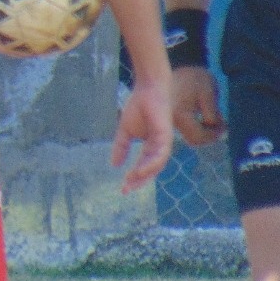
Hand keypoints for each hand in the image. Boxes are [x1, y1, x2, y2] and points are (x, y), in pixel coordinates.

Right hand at [111, 78, 173, 193]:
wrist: (148, 90)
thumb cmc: (138, 106)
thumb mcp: (125, 131)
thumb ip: (121, 147)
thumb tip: (113, 164)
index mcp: (150, 147)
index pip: (143, 167)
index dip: (134, 178)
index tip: (122, 189)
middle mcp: (159, 148)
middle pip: (151, 170)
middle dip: (139, 181)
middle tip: (126, 190)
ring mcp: (164, 143)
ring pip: (156, 165)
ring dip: (144, 175)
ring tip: (130, 180)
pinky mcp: (166, 137)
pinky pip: (160, 155)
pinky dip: (150, 164)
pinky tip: (139, 169)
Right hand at [171, 66, 225, 145]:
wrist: (176, 63)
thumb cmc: (192, 77)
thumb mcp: (208, 93)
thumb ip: (213, 115)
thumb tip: (220, 132)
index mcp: (179, 115)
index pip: (199, 136)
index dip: (214, 135)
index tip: (225, 127)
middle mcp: (170, 121)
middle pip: (192, 139)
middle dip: (209, 136)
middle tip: (220, 126)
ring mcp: (168, 120)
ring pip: (188, 135)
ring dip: (203, 132)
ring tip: (213, 120)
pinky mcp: (169, 116)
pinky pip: (184, 128)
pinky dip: (196, 127)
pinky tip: (202, 117)